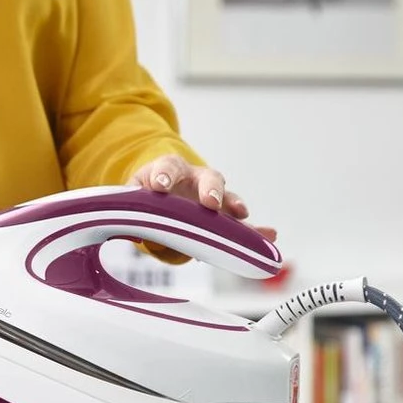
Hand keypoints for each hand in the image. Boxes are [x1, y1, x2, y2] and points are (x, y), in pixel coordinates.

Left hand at [128, 154, 276, 241]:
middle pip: (208, 177)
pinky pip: (241, 224)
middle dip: (210, 189)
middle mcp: (196, 179)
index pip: (168, 167)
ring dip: (234, 205)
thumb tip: (133, 227)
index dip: (165, 176)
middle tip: (210, 203)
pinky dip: (254, 230)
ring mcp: (213, 195)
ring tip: (242, 213)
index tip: (160, 186)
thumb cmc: (147, 192)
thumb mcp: (134, 196)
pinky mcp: (223, 215)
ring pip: (227, 196)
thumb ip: (133, 209)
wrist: (159, 189)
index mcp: (170, 170)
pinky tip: (269, 235)